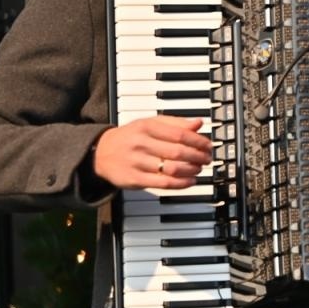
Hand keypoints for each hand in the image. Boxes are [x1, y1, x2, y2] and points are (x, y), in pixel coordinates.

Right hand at [93, 116, 211, 189]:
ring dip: (192, 170)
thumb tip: (199, 123)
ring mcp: (137, 162)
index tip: (208, 146)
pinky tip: (190, 181)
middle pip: (178, 152)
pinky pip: (164, 184)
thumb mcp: (150, 123)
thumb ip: (175, 123)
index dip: (199, 141)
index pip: (180, 134)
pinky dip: (182, 183)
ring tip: (199, 169)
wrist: (100, 152)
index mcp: (146, 127)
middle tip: (207, 159)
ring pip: (172, 169)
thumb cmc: (131, 137)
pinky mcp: (134, 179)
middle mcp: (141, 144)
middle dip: (198, 157)